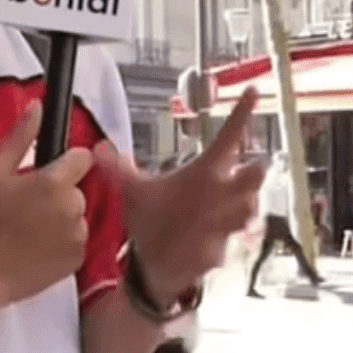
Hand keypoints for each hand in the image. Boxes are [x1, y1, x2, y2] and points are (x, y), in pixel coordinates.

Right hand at [0, 102, 92, 319]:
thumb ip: (21, 137)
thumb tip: (38, 106)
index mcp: (56, 182)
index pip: (82, 158)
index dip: (65, 163)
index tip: (45, 173)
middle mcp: (74, 207)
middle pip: (79, 188)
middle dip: (61, 192)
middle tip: (28, 205)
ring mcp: (78, 236)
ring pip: (78, 215)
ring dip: (63, 217)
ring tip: (31, 228)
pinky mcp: (77, 260)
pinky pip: (77, 241)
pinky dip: (63, 241)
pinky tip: (39, 246)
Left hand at [93, 89, 266, 303]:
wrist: (155, 260)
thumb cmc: (154, 219)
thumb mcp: (136, 190)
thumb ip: (119, 168)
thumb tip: (97, 147)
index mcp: (205, 173)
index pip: (228, 139)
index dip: (240, 115)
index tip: (251, 91)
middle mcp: (219, 195)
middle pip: (251, 176)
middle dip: (254, 172)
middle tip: (256, 165)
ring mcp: (221, 223)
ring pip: (246, 210)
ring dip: (242, 209)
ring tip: (238, 208)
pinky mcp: (215, 249)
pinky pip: (222, 246)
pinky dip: (215, 247)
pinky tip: (207, 250)